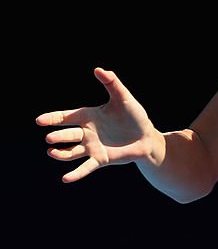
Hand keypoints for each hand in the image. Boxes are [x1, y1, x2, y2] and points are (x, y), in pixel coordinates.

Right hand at [36, 67, 160, 182]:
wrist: (147, 137)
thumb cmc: (135, 116)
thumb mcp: (124, 98)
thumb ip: (112, 84)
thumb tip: (98, 69)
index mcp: (88, 116)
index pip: (65, 117)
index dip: (52, 118)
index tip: (39, 121)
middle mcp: (86, 132)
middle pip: (67, 135)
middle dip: (58, 137)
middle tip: (50, 139)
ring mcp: (92, 147)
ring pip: (72, 152)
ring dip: (61, 154)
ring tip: (52, 153)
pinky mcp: (101, 159)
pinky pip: (86, 167)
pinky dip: (76, 173)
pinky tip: (65, 179)